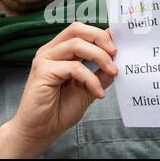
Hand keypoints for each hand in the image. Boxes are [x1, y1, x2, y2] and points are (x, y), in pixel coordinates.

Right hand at [9, 22, 117, 149]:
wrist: (40, 131)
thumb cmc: (59, 110)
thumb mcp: (88, 88)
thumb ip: (100, 72)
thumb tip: (117, 58)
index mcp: (60, 51)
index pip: (81, 31)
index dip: (101, 34)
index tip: (119, 45)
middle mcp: (51, 51)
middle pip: (77, 29)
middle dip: (100, 38)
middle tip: (115, 53)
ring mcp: (45, 59)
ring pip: (76, 45)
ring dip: (99, 57)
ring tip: (112, 72)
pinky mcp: (43, 71)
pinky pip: (73, 67)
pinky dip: (90, 78)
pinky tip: (98, 92)